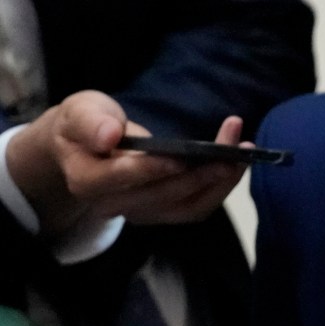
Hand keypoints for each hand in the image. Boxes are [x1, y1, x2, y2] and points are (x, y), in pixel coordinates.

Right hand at [3, 92, 253, 241]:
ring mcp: (141, 214)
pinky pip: (197, 207)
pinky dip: (221, 187)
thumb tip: (109, 135)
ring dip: (220, 181)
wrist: (90, 146)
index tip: (179, 156)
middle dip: (200, 171)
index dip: (151, 169)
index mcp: (87, 181)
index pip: (122, 179)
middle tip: (232, 146)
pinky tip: (238, 163)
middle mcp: (113, 205)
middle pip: (162, 195)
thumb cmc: (87, 124)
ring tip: (243, 152)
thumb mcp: (80, 111)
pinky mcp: (164, 213)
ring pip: (187, 206)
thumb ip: (90, 121)